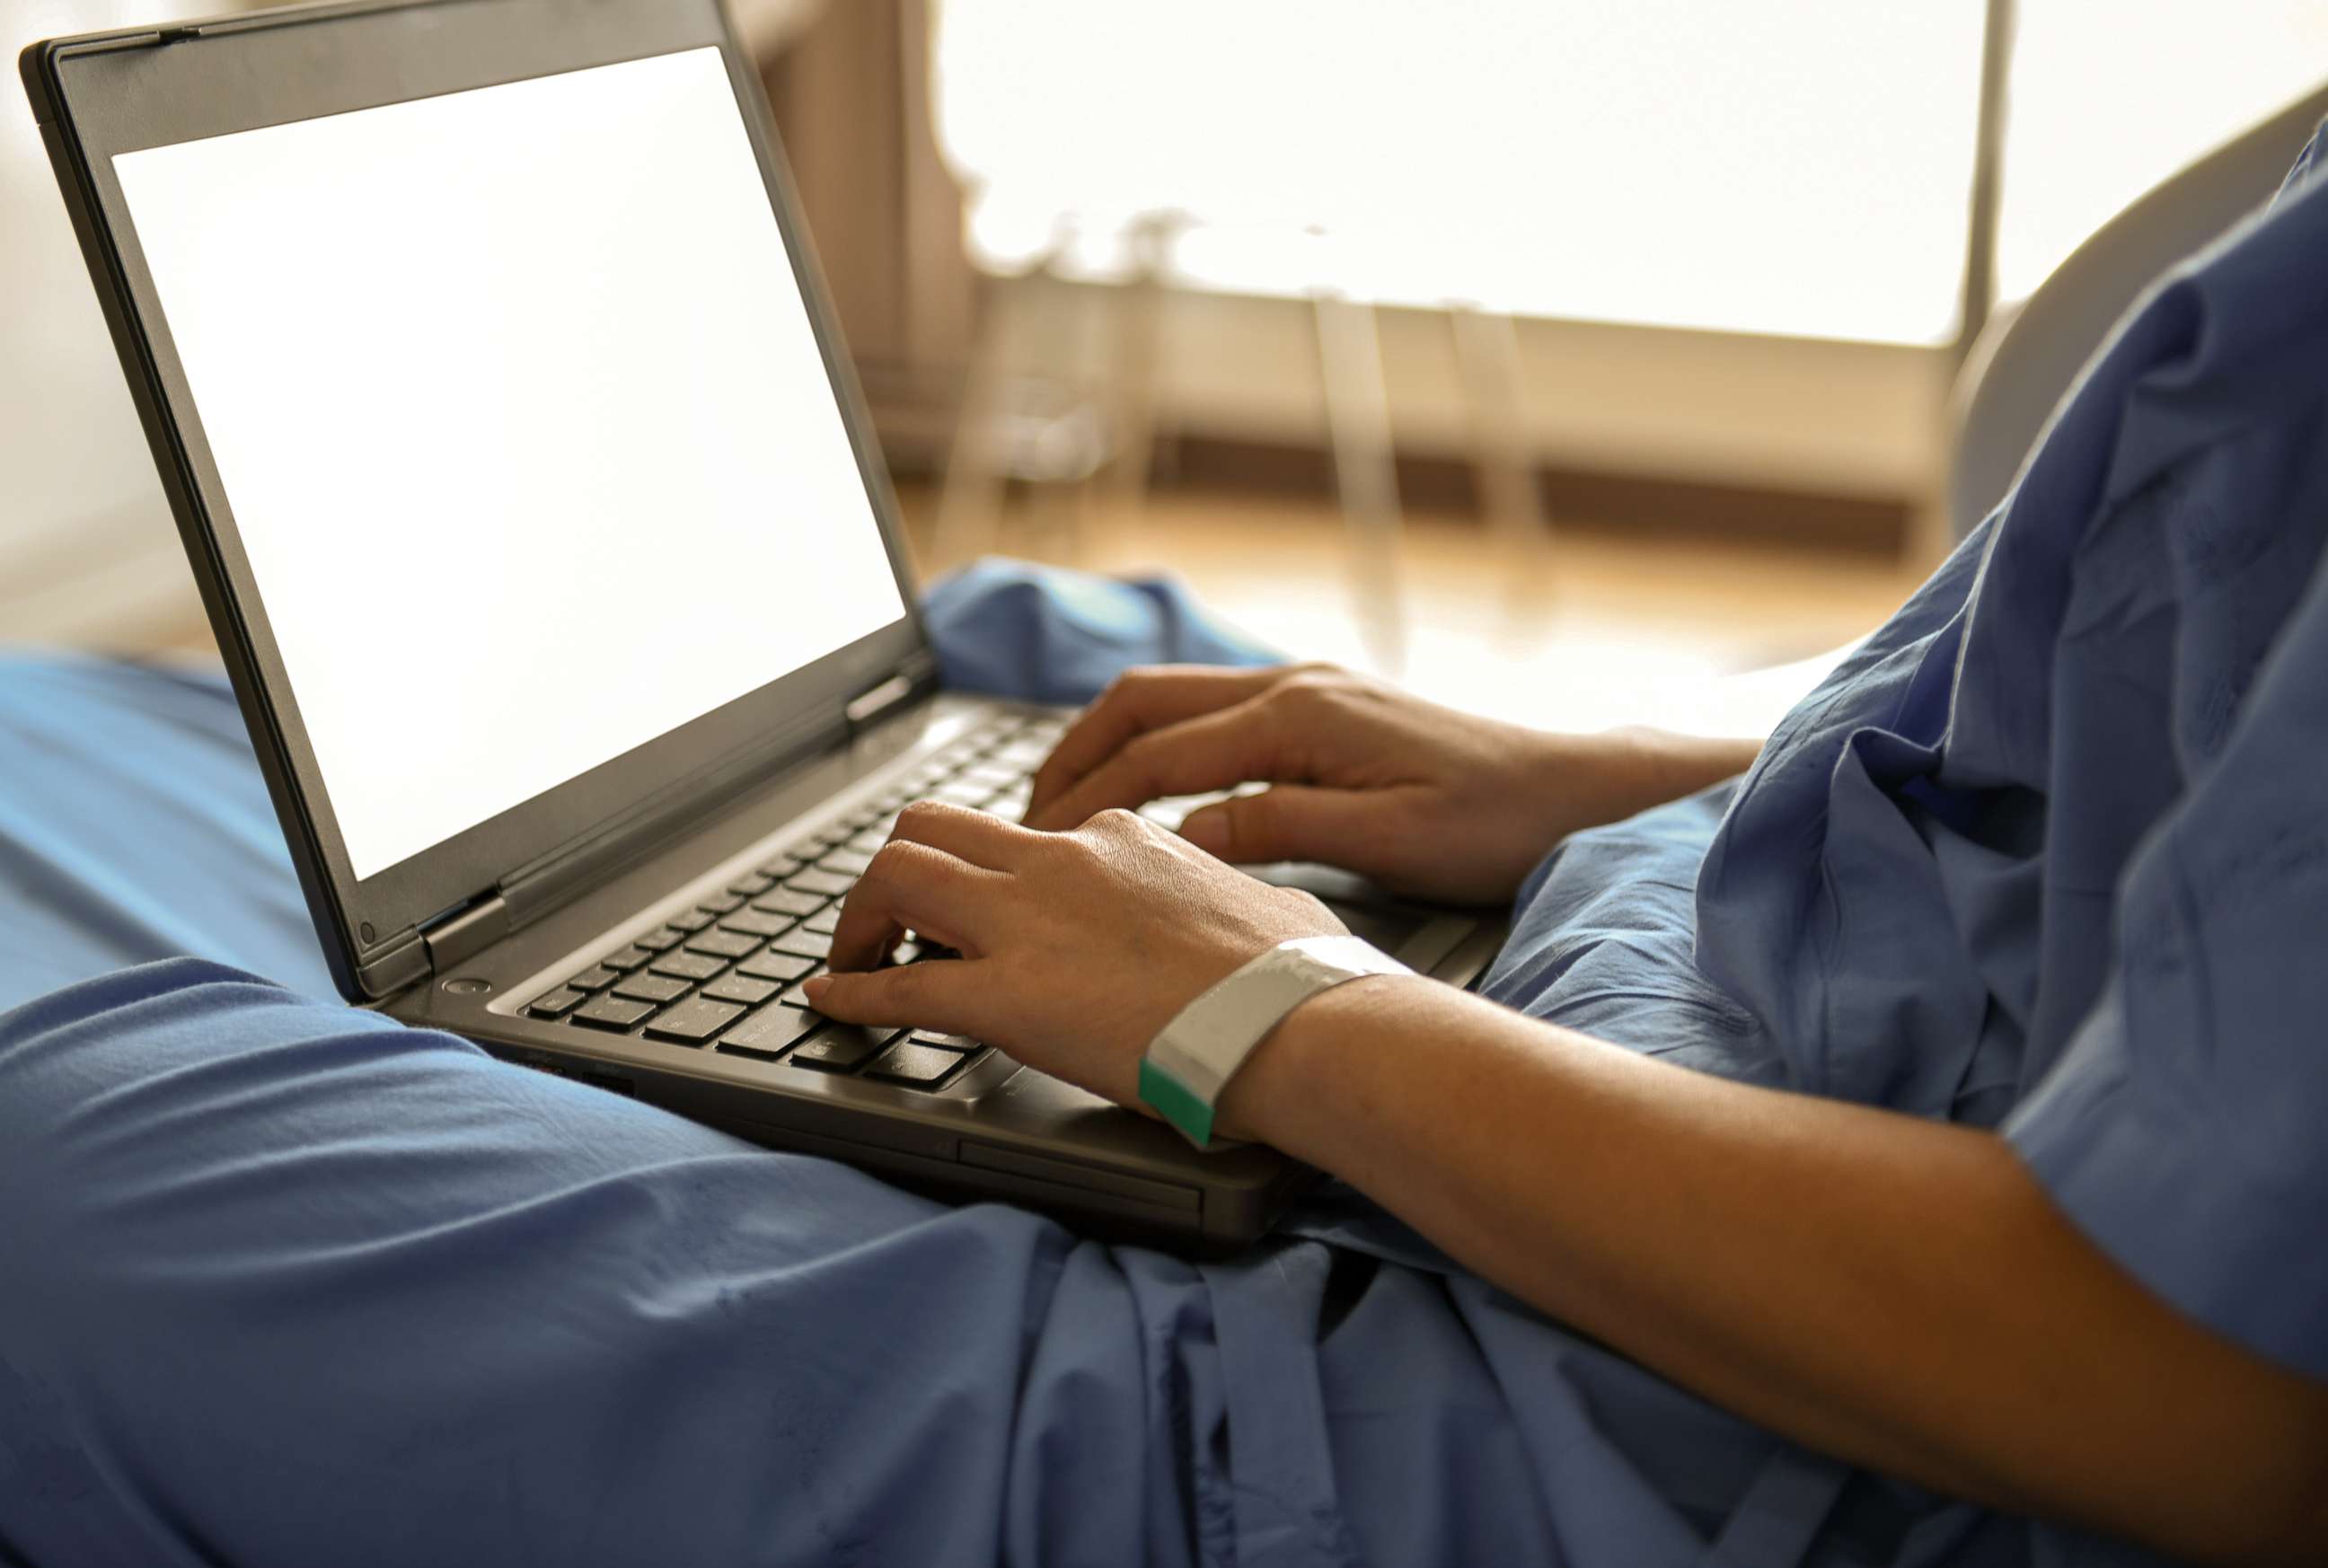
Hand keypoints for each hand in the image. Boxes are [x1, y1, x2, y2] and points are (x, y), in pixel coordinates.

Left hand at [802, 801, 1347, 1113]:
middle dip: (896, 870)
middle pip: (932, 826)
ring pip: (898, 874)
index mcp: (1121, 837)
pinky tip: (831, 1003)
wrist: (1296, 1021)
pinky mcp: (1008, 996)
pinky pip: (901, 987)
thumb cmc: (1296, 977)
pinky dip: (853, 992)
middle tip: (892, 923)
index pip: (1026, 834)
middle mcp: (1062, 860)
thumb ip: (1234, 897)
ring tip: (852, 957)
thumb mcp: (1264, 904)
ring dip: (861, 916)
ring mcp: (1029, 923)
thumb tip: (1262, 912)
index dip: (988, 873)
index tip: (979, 908)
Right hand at [1024, 663, 1691, 905]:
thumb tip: (1175, 836)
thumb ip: (1272, 828)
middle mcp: (1293, 685)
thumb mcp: (1383, 843)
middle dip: (1073, 753)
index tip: (1037, 843)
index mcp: (1300, 716)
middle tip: (1024, 817)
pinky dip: (1156, 739)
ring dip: (1108, 741)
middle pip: (1144, 702)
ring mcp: (1307, 686)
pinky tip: (1143, 782)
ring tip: (1061, 802)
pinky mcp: (1324, 705)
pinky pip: (1211, 709)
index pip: (1158, 753)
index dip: (1088, 799)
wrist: (1573, 792)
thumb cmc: (1494, 823)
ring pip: (1171, 697)